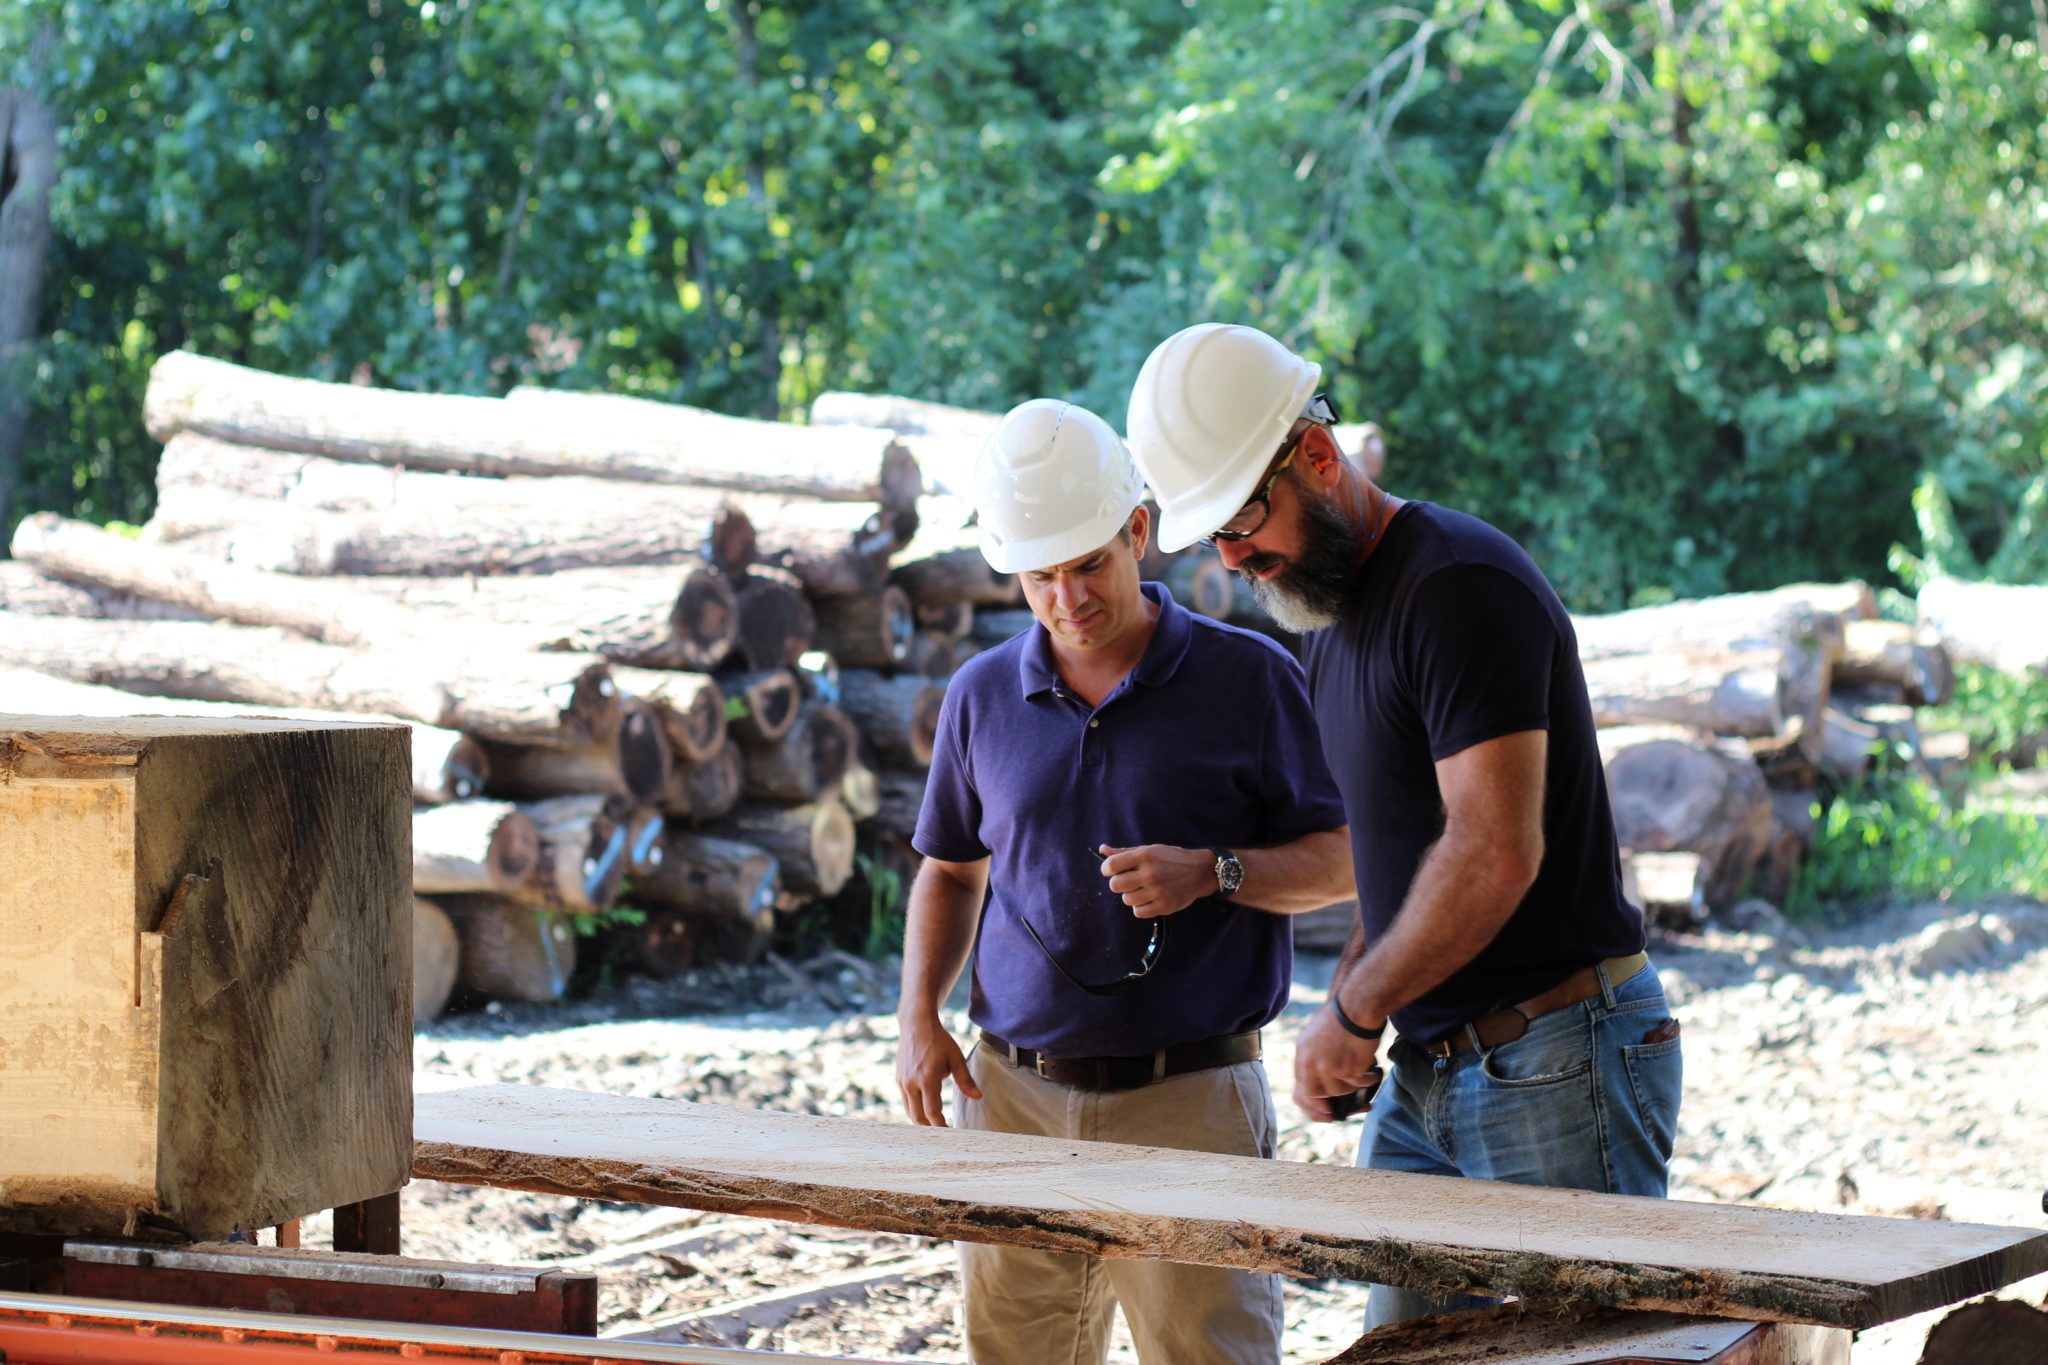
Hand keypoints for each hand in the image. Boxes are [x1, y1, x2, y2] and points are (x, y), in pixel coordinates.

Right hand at [896, 1012, 981, 1126]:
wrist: (916, 1024)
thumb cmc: (939, 1040)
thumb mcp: (956, 1058)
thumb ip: (965, 1080)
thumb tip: (978, 1097)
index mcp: (926, 1079)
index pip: (932, 1113)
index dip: (941, 1126)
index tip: (951, 1132)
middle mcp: (911, 1083)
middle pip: (918, 1117)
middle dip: (930, 1128)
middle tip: (944, 1132)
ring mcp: (902, 1082)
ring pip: (909, 1111)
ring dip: (921, 1120)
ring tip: (936, 1123)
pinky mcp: (898, 1079)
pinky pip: (906, 1101)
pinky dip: (915, 1109)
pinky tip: (926, 1109)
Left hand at [1098, 843, 1217, 918]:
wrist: (1200, 872)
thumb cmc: (1170, 859)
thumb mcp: (1149, 850)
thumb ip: (1124, 852)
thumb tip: (1102, 850)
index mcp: (1144, 856)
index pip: (1111, 865)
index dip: (1107, 869)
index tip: (1113, 870)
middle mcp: (1150, 873)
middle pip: (1115, 886)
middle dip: (1119, 884)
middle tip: (1129, 881)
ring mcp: (1157, 891)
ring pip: (1127, 900)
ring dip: (1131, 895)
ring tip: (1143, 889)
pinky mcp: (1164, 906)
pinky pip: (1138, 912)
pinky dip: (1140, 907)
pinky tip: (1149, 898)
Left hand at [1293, 1002, 1384, 1122]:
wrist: (1356, 1007)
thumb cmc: (1341, 1017)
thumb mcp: (1316, 1036)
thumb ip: (1314, 1058)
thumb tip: (1322, 1085)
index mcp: (1301, 1054)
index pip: (1300, 1088)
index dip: (1311, 1104)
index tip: (1324, 1111)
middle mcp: (1310, 1063)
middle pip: (1315, 1094)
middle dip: (1328, 1104)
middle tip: (1341, 1110)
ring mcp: (1328, 1068)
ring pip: (1339, 1091)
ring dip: (1353, 1086)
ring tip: (1363, 1075)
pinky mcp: (1347, 1069)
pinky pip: (1358, 1084)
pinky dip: (1368, 1080)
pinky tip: (1373, 1072)